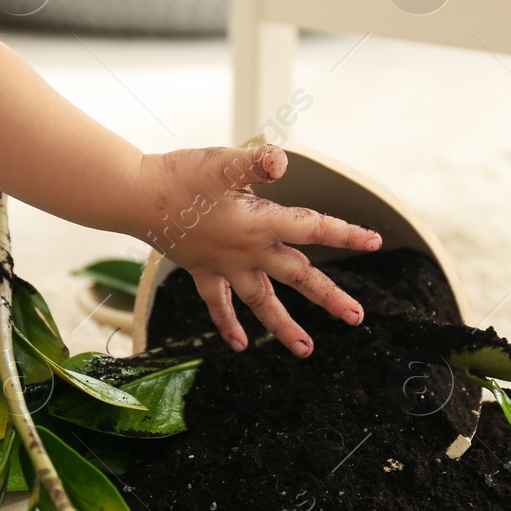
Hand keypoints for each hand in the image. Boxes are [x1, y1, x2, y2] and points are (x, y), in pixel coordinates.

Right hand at [136, 145, 381, 357]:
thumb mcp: (220, 163)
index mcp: (259, 223)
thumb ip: (253, 164)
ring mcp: (224, 265)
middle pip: (297, 277)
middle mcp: (247, 250)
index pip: (311, 228)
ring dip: (284, 326)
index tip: (375, 242)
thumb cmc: (179, 176)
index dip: (344, 233)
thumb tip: (280, 160)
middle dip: (328, 297)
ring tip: (306, 350)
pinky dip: (229, 324)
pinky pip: (219, 303)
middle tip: (357, 318)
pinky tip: (241, 344)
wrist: (134, 197)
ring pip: (261, 301)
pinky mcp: (203, 269)